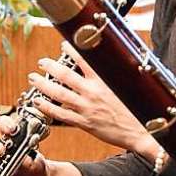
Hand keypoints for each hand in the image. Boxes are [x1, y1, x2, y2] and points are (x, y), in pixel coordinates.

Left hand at [28, 44, 154, 156]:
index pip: (84, 59)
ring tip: (34, 78)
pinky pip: (61, 114)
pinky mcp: (85, 123)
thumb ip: (113, 75)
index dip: (71, 50)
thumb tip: (107, 63)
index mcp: (104, 80)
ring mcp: (87, 108)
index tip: (63, 44)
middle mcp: (93, 92)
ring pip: (59, 94)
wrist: (142, 131)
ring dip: (43, 85)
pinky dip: (47, 107)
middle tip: (42, 62)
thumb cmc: (138, 109)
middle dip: (50, 66)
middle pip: (65, 75)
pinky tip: (38, 102)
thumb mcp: (128, 85)